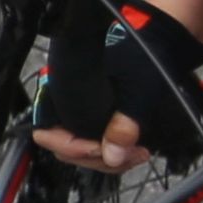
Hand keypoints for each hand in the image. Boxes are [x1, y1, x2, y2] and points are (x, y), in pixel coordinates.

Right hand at [28, 0, 197, 171]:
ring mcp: (79, 114)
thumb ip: (124, 123)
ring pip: (82, 152)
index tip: (102, 150)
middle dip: (99, 158)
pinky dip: (114, 152)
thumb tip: (112, 155)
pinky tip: (134, 149)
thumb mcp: (136, 90)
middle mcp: (64, 104)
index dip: (73, 147)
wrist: (156, 44)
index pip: (46, 133)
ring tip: (138, 154)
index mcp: (61, 91)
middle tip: (128, 156)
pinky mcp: (95, 120)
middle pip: (66, 149)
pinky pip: (96, 146)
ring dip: (110, 158)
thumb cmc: (140, 56)